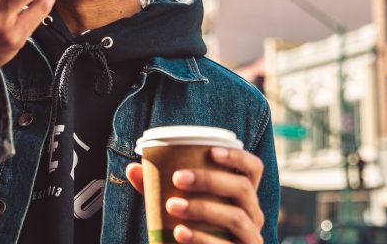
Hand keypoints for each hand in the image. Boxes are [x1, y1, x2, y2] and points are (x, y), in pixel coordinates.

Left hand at [126, 147, 264, 243]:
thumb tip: (133, 169)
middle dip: (210, 180)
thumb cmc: (189, 230)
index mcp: (242, 196)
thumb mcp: (175, 207)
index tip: (211, 151)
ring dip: (203, 208)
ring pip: (236, 217)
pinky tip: (179, 233)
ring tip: (172, 205)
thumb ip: (157, 190)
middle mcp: (253, 215)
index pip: (253, 169)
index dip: (237, 157)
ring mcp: (251, 238)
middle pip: (242, 189)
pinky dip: (202, 239)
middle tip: (177, 177)